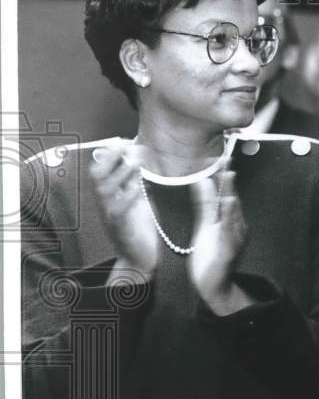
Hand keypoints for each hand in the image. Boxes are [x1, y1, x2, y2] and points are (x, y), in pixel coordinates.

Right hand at [90, 143, 158, 280]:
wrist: (140, 259)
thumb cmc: (140, 229)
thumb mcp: (139, 200)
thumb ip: (137, 181)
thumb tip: (140, 158)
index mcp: (110, 194)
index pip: (102, 168)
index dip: (111, 152)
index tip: (126, 139)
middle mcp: (106, 202)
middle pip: (97, 174)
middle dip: (110, 156)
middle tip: (127, 143)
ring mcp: (109, 214)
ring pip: (105, 188)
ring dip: (120, 171)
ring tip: (136, 159)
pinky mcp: (119, 226)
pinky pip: (118, 208)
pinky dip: (127, 194)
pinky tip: (138, 186)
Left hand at [188, 161, 249, 311]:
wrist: (214, 287)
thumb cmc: (211, 258)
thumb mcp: (206, 226)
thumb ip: (205, 205)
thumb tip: (202, 181)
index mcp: (230, 220)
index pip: (227, 194)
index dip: (224, 176)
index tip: (221, 157)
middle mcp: (237, 227)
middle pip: (232, 199)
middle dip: (228, 180)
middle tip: (226, 159)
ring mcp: (235, 238)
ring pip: (233, 213)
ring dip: (230, 194)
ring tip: (228, 176)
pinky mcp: (229, 250)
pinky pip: (229, 231)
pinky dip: (229, 217)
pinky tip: (227, 204)